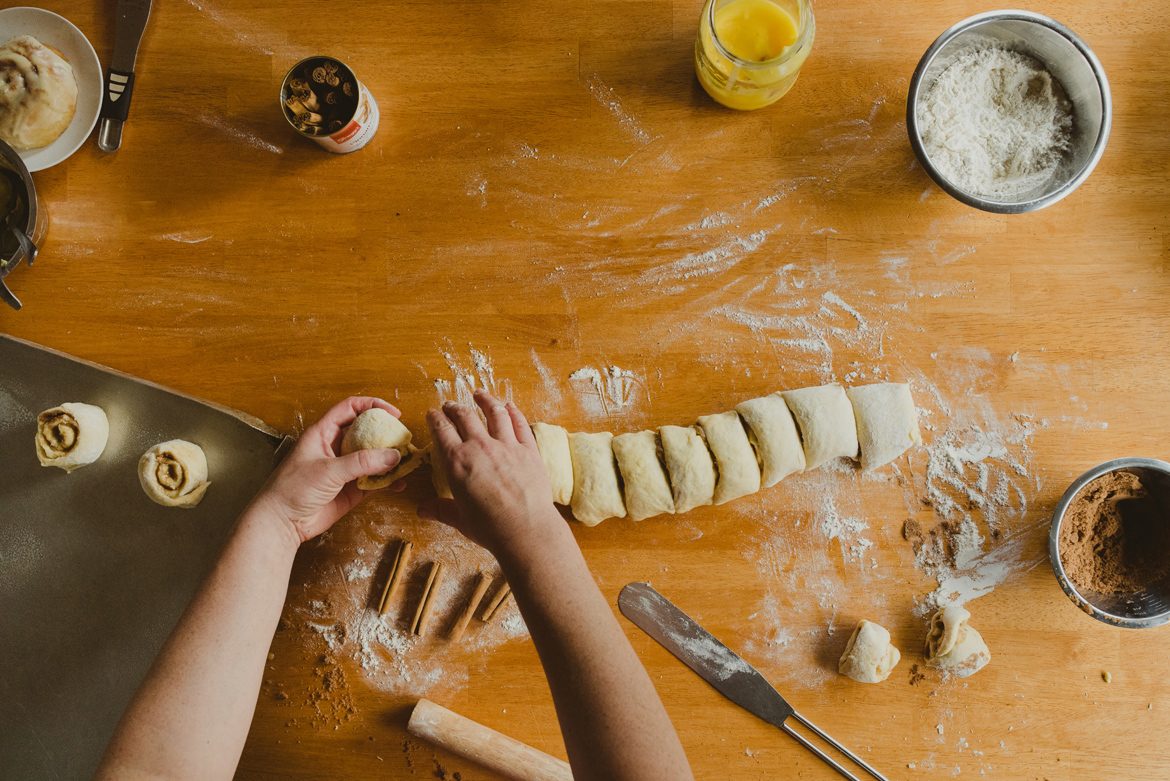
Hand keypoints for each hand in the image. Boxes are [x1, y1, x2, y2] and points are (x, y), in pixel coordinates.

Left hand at [251, 396, 404, 544]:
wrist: (281, 523)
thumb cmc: (291, 489)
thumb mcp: (328, 470)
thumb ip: (362, 462)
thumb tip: (392, 456)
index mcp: (323, 433)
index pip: (350, 409)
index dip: (372, 406)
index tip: (392, 413)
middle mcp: (334, 448)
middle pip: (365, 433)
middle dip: (386, 434)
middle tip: (403, 438)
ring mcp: (343, 470)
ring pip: (372, 458)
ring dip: (389, 459)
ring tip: (406, 460)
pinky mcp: (350, 490)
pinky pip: (374, 481)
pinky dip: (387, 481)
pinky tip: (399, 483)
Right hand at [418, 389, 566, 558]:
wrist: (525, 530)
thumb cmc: (490, 528)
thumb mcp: (460, 519)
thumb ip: (441, 509)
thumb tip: (422, 510)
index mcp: (457, 462)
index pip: (441, 431)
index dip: (435, 419)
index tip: (433, 413)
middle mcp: (480, 448)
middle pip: (465, 417)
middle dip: (454, 408)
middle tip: (450, 404)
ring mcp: (506, 446)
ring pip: (494, 413)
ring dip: (485, 400)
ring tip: (480, 394)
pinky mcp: (529, 450)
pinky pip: (520, 424)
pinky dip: (514, 413)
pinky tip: (510, 407)